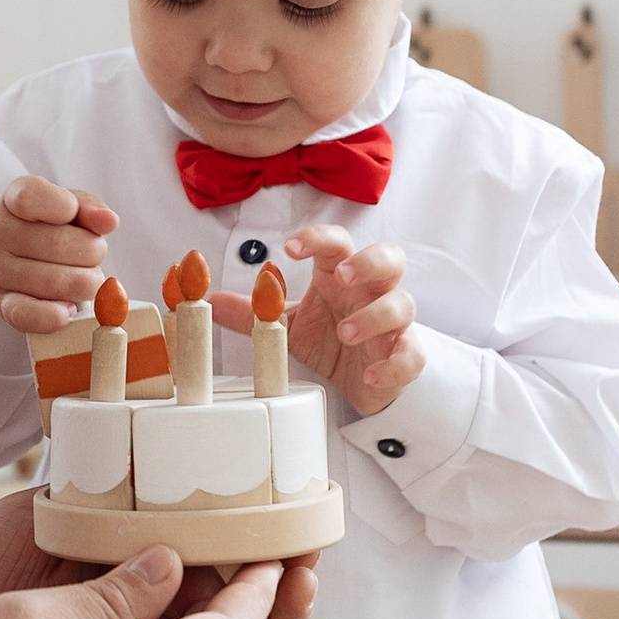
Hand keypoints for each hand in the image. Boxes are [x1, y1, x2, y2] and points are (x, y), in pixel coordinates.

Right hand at [0, 173, 119, 332]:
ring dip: (86, 283)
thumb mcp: (71, 207)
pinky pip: (30, 315)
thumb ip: (89, 208)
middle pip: (58, 244)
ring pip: (55, 282)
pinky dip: (57, 315)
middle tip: (94, 255)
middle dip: (92, 251)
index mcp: (11, 201)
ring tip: (85, 278)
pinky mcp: (4, 305)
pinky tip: (69, 307)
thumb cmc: (52, 228)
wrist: (23, 260)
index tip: (73, 213)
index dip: (64, 206)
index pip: (31, 198)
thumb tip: (108, 221)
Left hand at [209, 219, 423, 421]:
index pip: (338, 243)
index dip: (318, 238)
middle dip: (368, 262)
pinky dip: (394, 363)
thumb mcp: (288, 325)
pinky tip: (372, 372)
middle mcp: (373, 293)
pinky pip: (411, 354)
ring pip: (402, 304)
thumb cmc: (330, 339)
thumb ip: (252, 312)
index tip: (290, 248)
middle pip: (389, 258)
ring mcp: (394, 324)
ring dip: (373, 315)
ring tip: (343, 332)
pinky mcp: (406, 356)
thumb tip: (207, 298)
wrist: (361, 380)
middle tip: (340, 275)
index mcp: (341, 277)